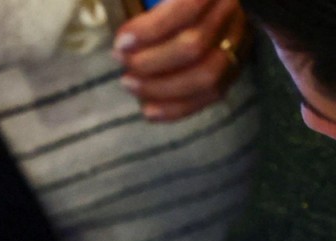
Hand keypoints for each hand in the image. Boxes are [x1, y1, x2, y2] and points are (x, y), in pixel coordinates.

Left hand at [114, 0, 246, 121]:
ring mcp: (238, 44)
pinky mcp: (235, 70)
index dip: (151, 29)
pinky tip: (148, 110)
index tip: (122, 42)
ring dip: (160, 87)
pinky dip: (175, 108)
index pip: (187, 7)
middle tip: (122, 61)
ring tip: (129, 83)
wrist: (209, 12)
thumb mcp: (166, 1)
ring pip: (206, 76)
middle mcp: (232, 15)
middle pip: (194, 46)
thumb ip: (153, 14)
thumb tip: (126, 40)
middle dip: (150, 61)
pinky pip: (210, 95)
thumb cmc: (175, 5)